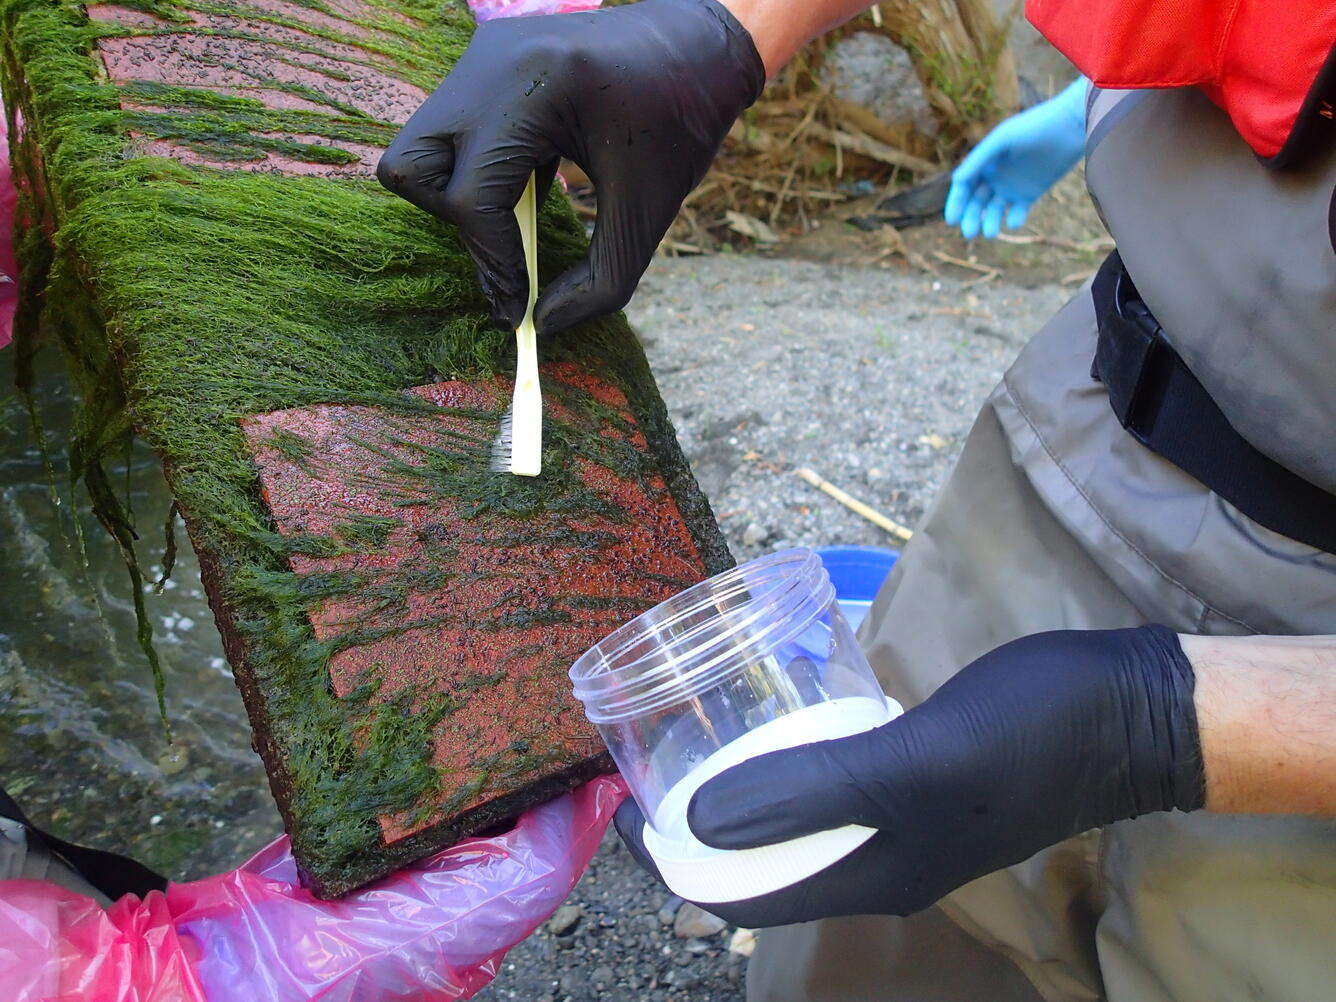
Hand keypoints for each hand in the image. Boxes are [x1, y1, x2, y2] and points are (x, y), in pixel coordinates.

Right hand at [377, 0, 763, 333]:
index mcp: (538, 87)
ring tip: (523, 216)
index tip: (517, 307)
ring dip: (461, 198)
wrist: (698, 46)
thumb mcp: (648, 212)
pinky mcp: (483, 61)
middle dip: (455, 224)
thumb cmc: (683, 125)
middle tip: (508, 251)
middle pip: (411, 167)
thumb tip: (542, 325)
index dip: (492, 262)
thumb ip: (601, 283)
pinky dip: (475, 171)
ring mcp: (480, 56)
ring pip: (418, 148)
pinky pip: (448, 130)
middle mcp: (492, 63)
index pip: (472, 194)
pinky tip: (527, 186)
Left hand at [616, 626, 1203, 926]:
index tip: (618, 815)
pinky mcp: (921, 776)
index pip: (746, 892)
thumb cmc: (1026, 733)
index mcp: (874, 874)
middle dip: (697, 831)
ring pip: (797, 820)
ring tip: (690, 745)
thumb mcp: (911, 763)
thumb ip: (808, 795)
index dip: (675, 865)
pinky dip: (790, 762)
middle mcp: (883, 859)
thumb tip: (696, 829)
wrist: (1131, 707)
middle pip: (766, 860)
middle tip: (643, 769)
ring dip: (740, 794)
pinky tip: (773, 722)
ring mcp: (905, 820)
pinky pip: (831, 782)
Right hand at [944, 77, 1086, 238]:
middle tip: (969, 233)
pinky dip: (1014, 219)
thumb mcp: (1002, 140)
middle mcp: (994, 176)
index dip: (956, 203)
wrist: (1070, 126)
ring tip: (991, 233)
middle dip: (970, 218)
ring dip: (990, 222)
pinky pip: (1017, 212)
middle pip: (976, 202)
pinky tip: (1014, 220)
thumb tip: (956, 180)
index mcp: (983, 162)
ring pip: (994, 210)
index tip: (952, 220)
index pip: (964, 186)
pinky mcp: (1030, 193)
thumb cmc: (1033, 127)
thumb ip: (978, 159)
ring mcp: (1011, 186)